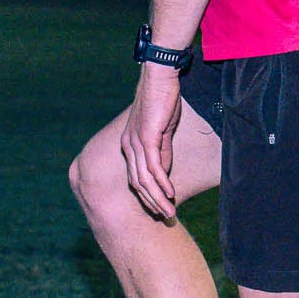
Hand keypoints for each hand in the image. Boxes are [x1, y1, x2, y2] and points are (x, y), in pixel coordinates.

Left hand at [120, 65, 187, 221]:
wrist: (159, 79)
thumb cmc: (162, 101)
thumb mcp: (163, 131)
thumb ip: (162, 150)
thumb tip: (163, 171)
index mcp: (130, 145)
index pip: (136, 178)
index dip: (147, 196)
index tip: (160, 209)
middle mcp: (128, 146)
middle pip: (137, 183)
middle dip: (151, 203)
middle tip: (166, 218)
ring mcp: (136, 143)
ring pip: (144, 179)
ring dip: (157, 198)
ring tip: (170, 212)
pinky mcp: (147, 137)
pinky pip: (153, 166)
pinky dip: (161, 182)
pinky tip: (170, 192)